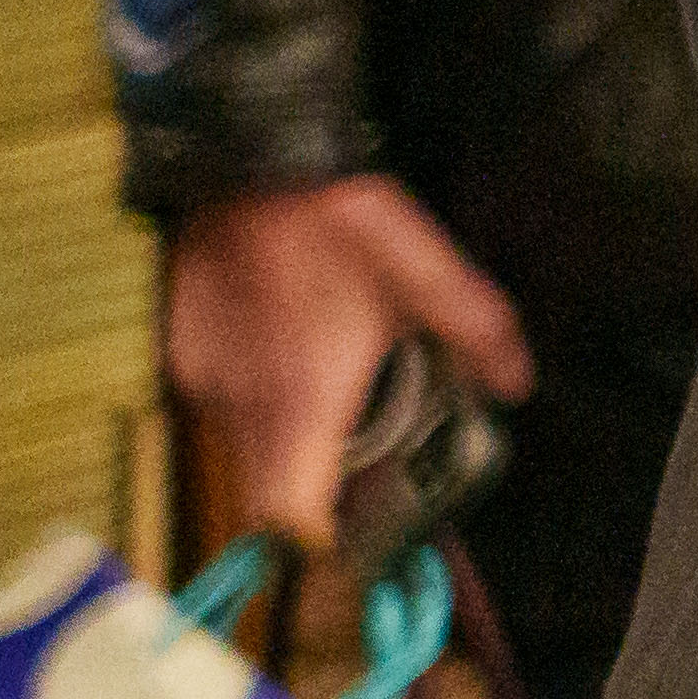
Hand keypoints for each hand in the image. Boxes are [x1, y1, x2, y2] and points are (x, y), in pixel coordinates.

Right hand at [158, 175, 534, 564]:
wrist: (244, 161)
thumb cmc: (337, 221)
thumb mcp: (425, 270)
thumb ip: (476, 332)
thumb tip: (516, 386)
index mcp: (304, 399)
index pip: (288, 516)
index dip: (320, 537)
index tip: (353, 528)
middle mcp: (245, 404)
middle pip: (266, 493)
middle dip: (310, 492)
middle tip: (357, 461)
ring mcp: (204, 383)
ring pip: (242, 449)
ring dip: (283, 441)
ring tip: (326, 389)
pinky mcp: (181, 359)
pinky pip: (219, 405)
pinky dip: (253, 399)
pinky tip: (284, 350)